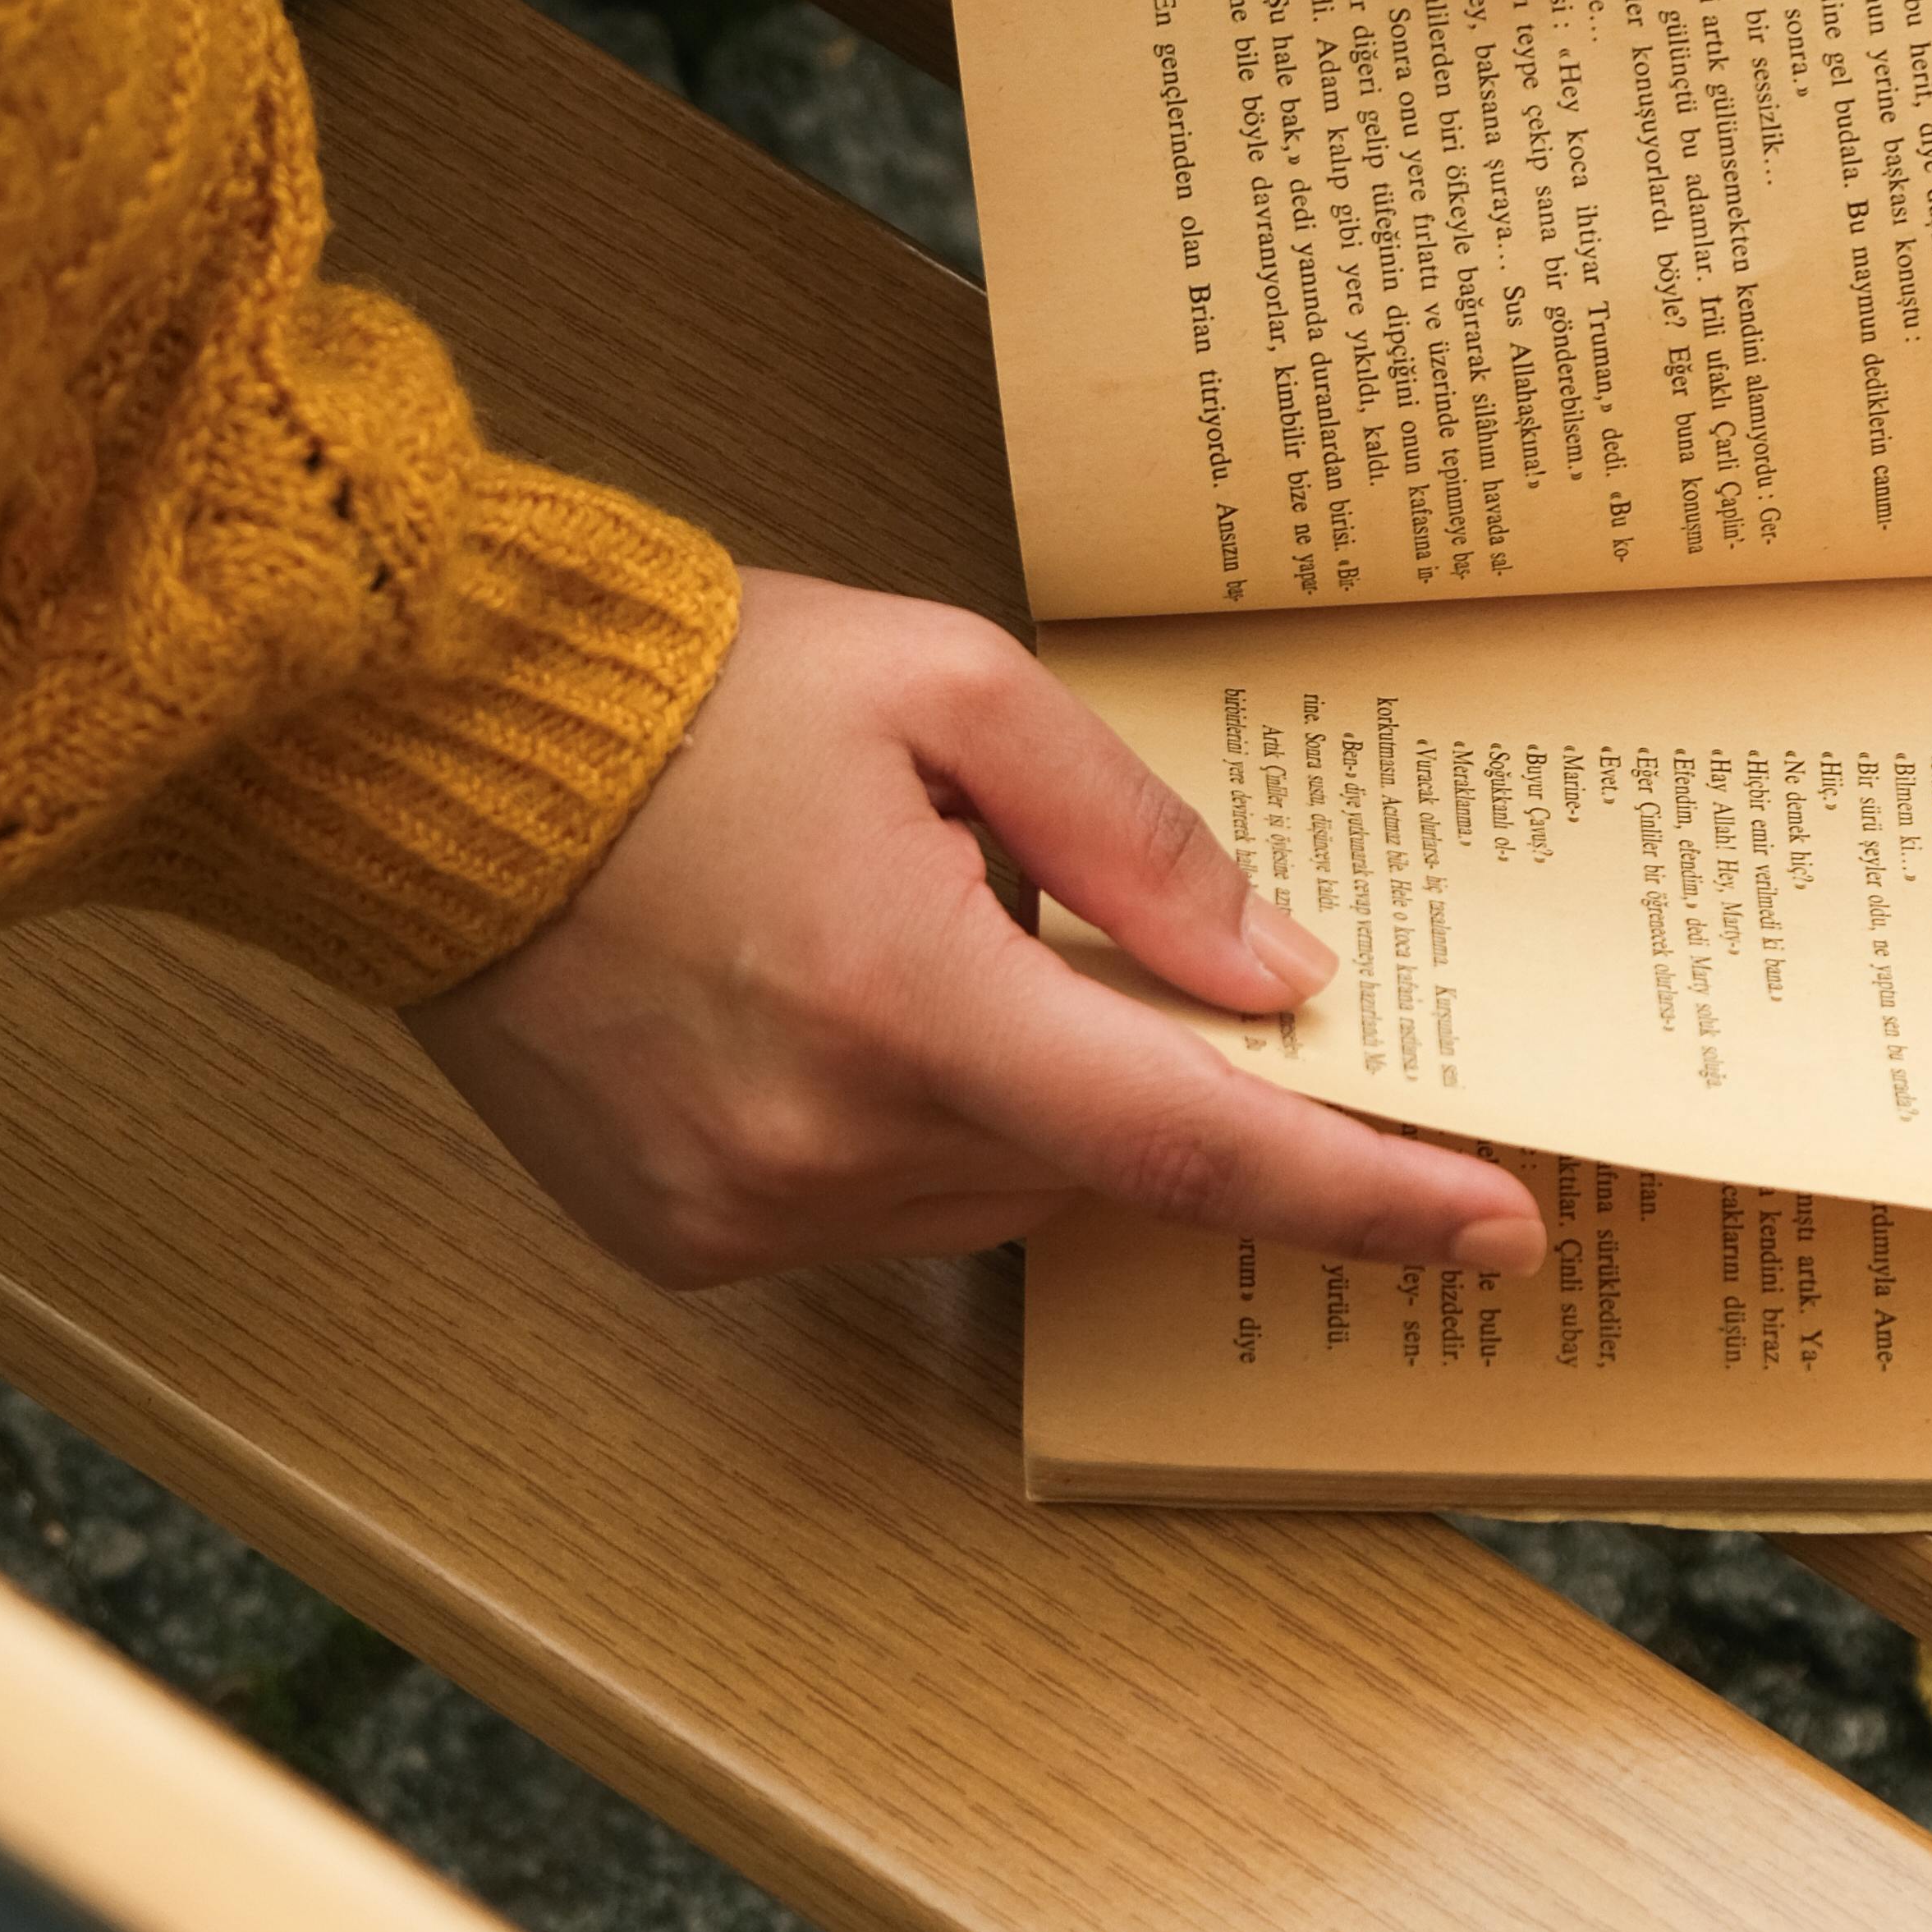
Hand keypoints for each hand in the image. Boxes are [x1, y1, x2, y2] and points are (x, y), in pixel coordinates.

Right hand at [406, 572, 1545, 1289]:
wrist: (432, 755)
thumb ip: (1133, 839)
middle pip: (1093, 1162)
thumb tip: (1278, 974)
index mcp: (906, 999)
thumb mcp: (952, 690)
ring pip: (990, 1194)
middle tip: (1035, 919)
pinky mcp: (679, 1241)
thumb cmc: (689, 698)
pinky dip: (894, 1127)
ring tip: (883, 935)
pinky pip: (870, 1211)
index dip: (1363, 1194)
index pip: (1192, 1141)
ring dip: (1003, 1094)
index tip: (1499, 1229)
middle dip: (1120, 1061)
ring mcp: (742, 1212)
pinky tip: (810, 1005)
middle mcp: (825, 1142)